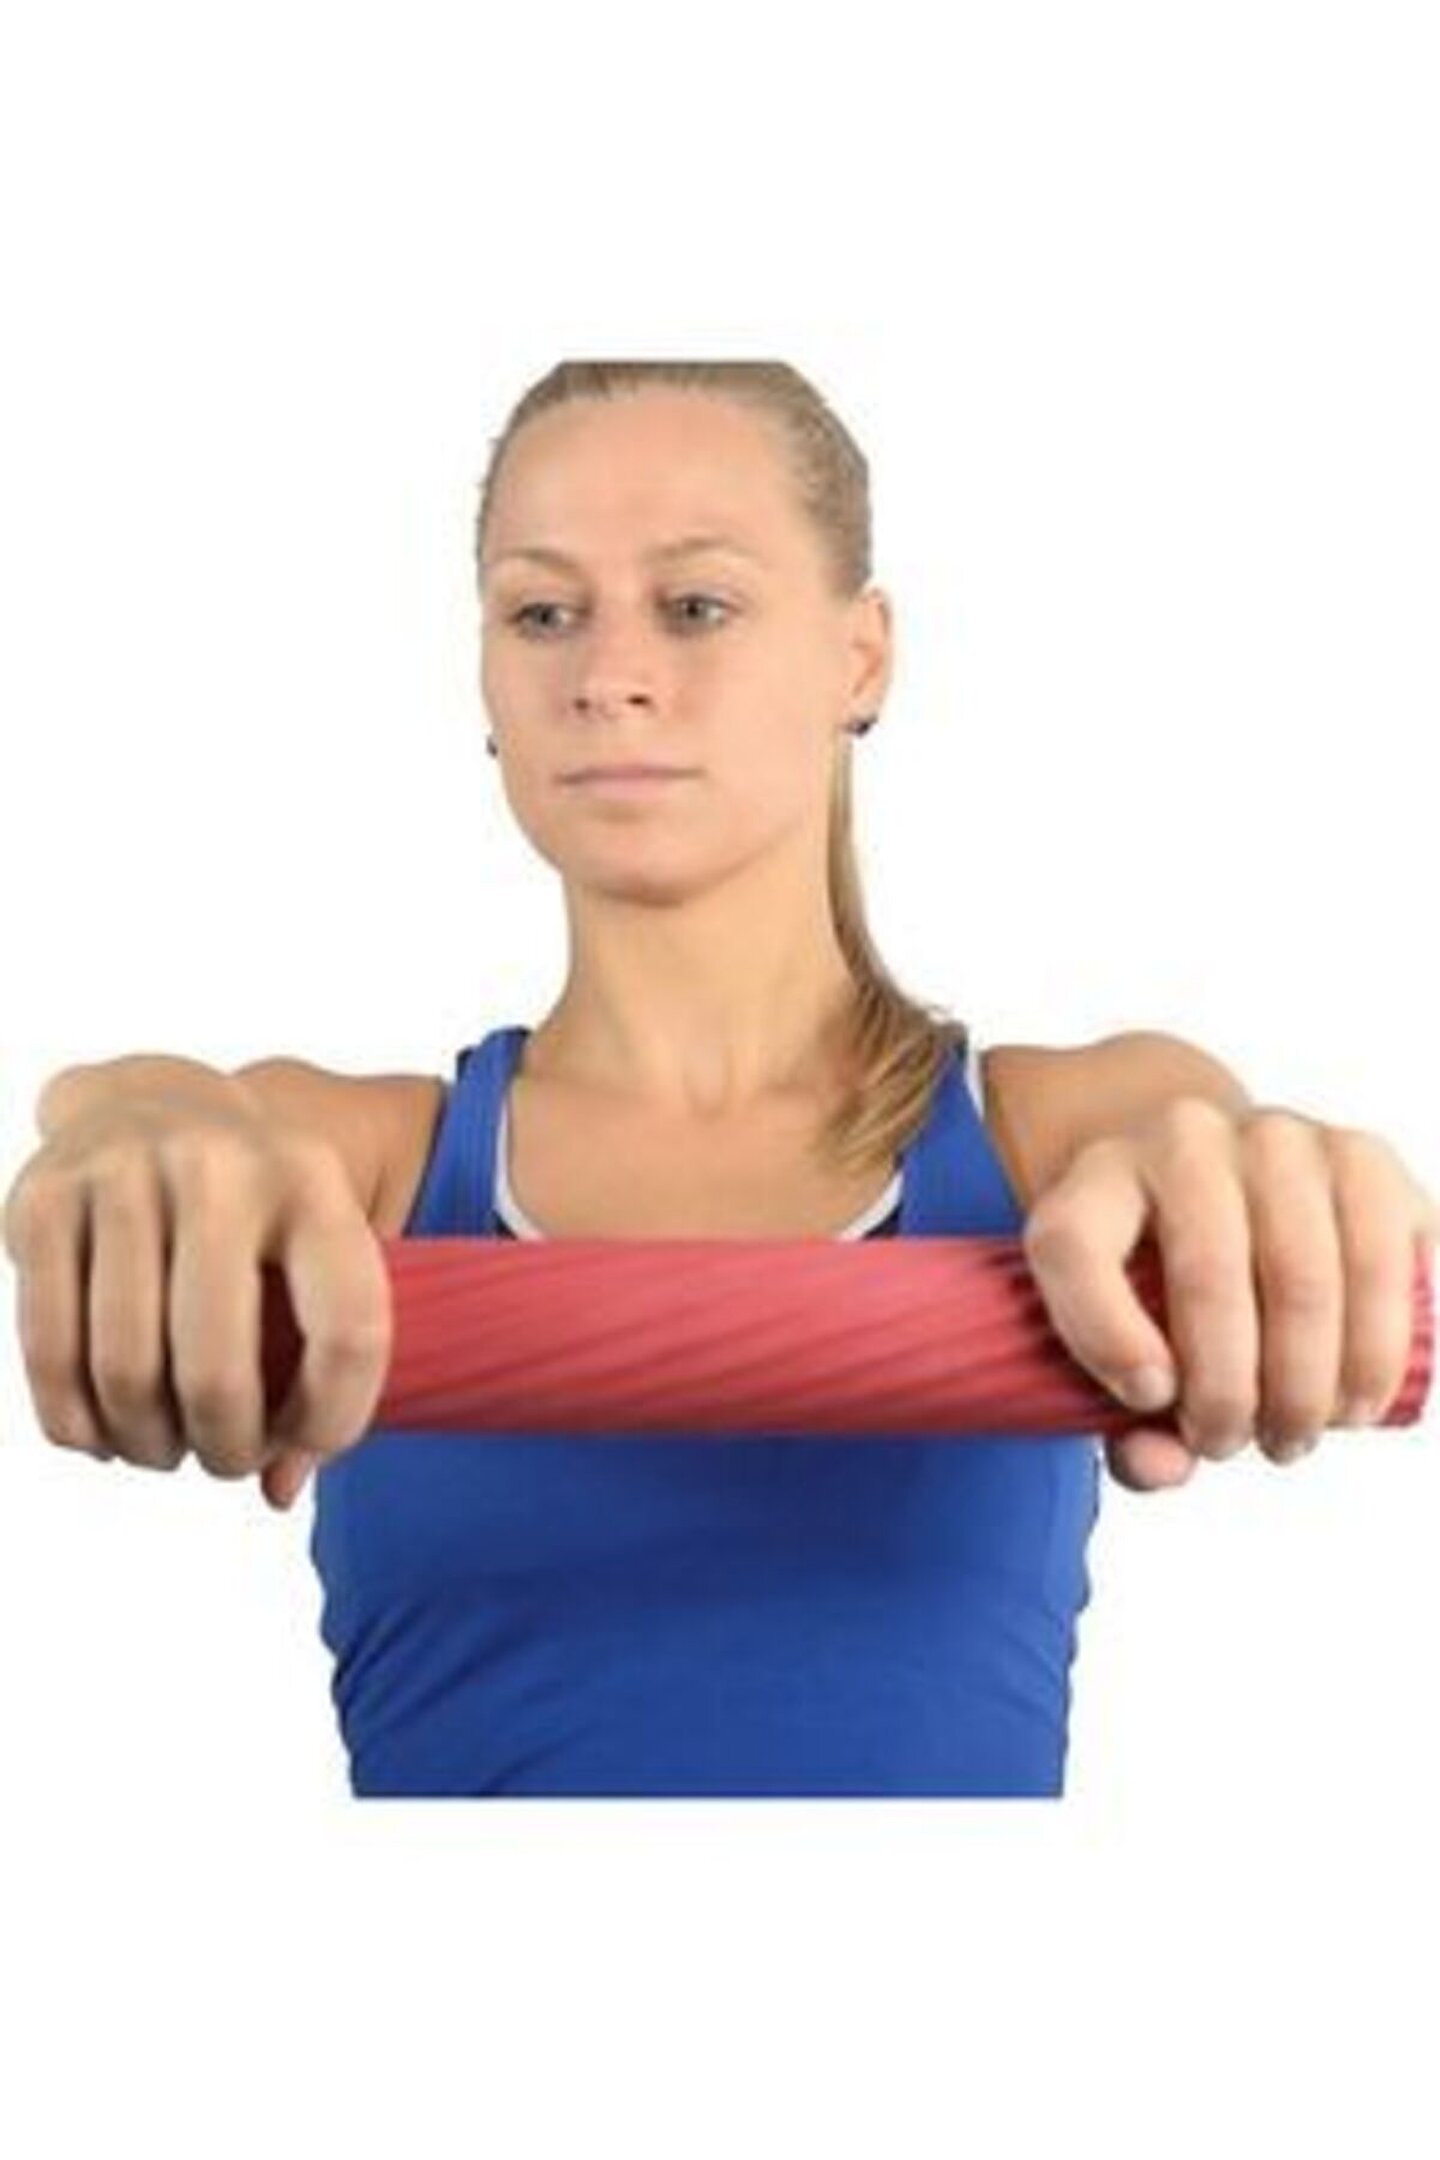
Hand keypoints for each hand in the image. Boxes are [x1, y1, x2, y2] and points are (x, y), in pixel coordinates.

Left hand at [1019, 1098, 1438, 1492]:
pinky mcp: (1363, 1158)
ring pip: (1304, 1279)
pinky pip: (1386, 1261)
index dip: (1103, 1336)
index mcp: (1096, 1179)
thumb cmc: (1160, 1286)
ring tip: (1296, 1434)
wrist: (1228, 1186)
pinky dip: (1377, 1349)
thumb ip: (1119, 1420)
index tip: (1145, 1402)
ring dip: (1307, 1385)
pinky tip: (1358, 1397)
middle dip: (1226, 1392)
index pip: (1074, 1246)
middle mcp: (1184, 1138)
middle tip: (1233, 1444)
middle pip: (1206, 1275)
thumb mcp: (1114, 1341)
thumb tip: (1162, 1465)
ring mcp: (1279, 1139)